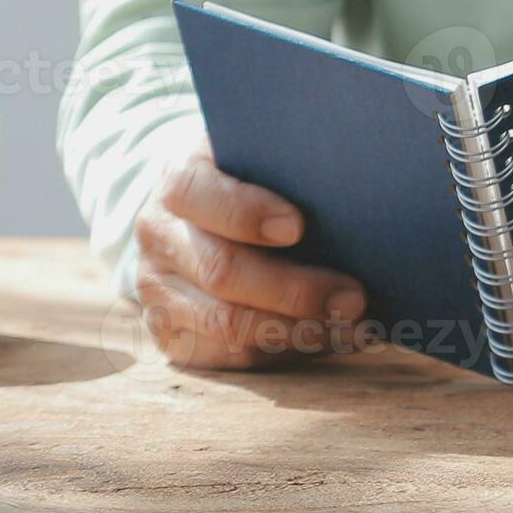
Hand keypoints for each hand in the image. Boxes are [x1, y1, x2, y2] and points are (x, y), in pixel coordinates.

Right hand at [132, 141, 367, 368]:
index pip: (195, 193)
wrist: (205, 216)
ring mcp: (156, 287)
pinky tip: (330, 340)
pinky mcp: (169, 331)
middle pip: (221, 271)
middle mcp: (159, 234)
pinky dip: (284, 352)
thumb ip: (293, 167)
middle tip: (354, 298)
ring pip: (225, 322)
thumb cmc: (257, 181)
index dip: (244, 213)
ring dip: (298, 330)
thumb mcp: (265, 157)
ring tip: (356, 328)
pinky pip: (226, 354)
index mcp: (179, 177)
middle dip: (294, 290)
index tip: (296, 227)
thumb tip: (355, 190)